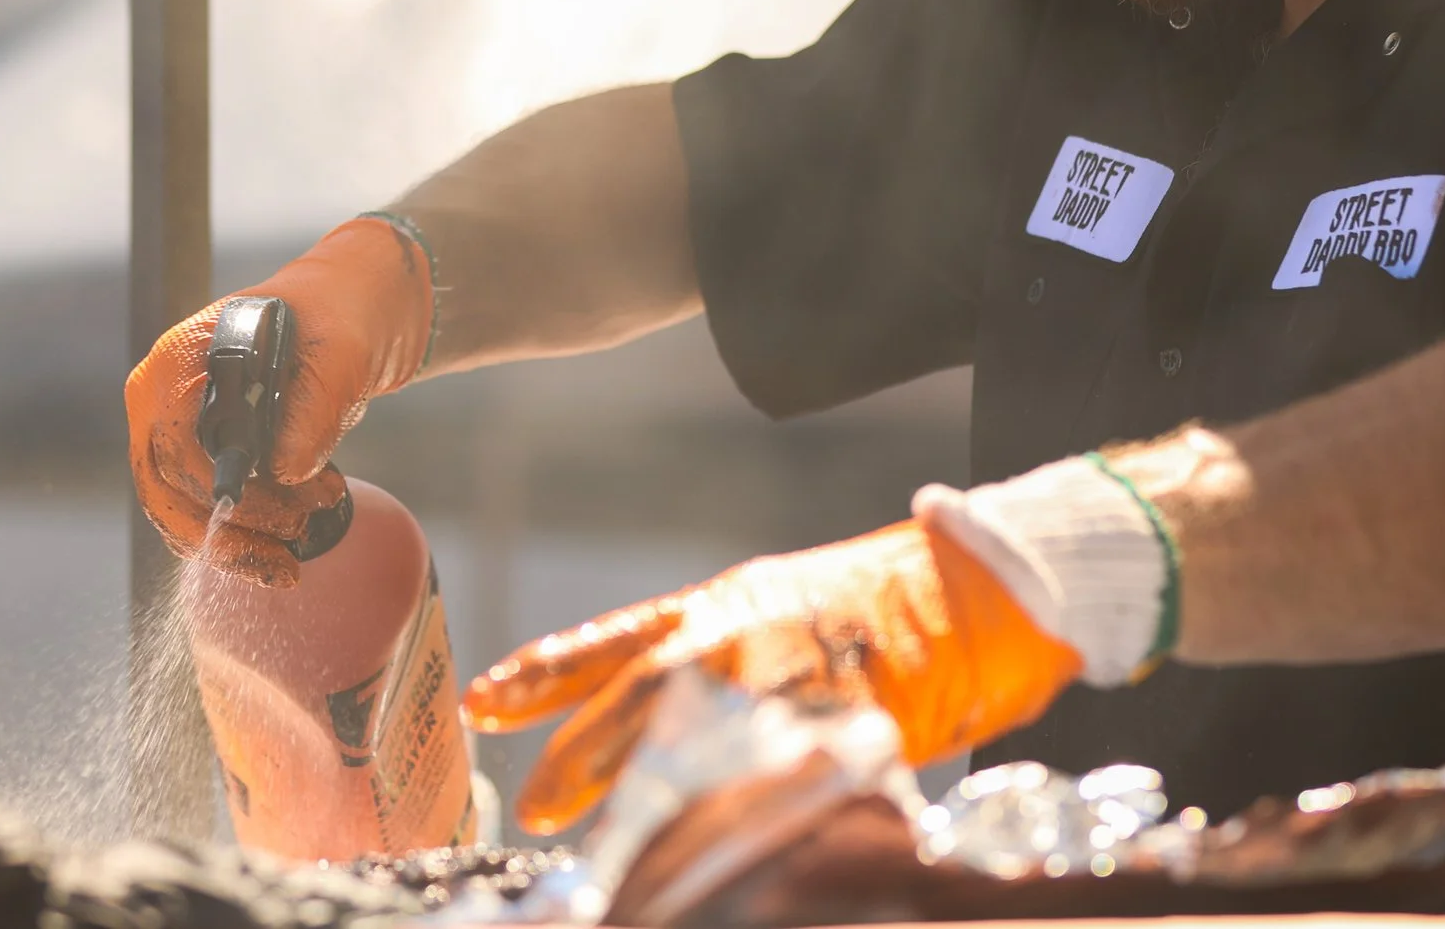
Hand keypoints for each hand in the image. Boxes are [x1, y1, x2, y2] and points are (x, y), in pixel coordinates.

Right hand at [125, 217, 432, 586]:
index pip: (177, 447)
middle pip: (166, 490)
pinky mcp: (194, 456)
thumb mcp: (340, 354)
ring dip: (237, 542)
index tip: (285, 520)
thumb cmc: (335, 321)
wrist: (341, 317)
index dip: (225, 494)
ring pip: (177, 512)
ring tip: (304, 540)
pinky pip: (198, 510)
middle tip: (292, 555)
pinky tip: (292, 532)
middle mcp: (158, 398)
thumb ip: (314, 408)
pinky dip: (240, 535)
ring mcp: (170, 429)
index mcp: (177, 361)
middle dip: (228, 536)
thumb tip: (285, 472)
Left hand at [461, 519, 1082, 832]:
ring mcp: (787, 679)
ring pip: (696, 747)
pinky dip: (736, 818)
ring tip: (616, 852)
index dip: (538, 675)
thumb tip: (625, 709)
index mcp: (714, 605)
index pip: (605, 643)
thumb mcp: (762, 606)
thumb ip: (695, 654)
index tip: (479, 705)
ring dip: (650, 805)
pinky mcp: (836, 723)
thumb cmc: (860, 601)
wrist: (964, 591)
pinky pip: (770, 780)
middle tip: (538, 810)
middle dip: (582, 761)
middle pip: (637, 700)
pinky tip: (713, 851)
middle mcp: (739, 636)